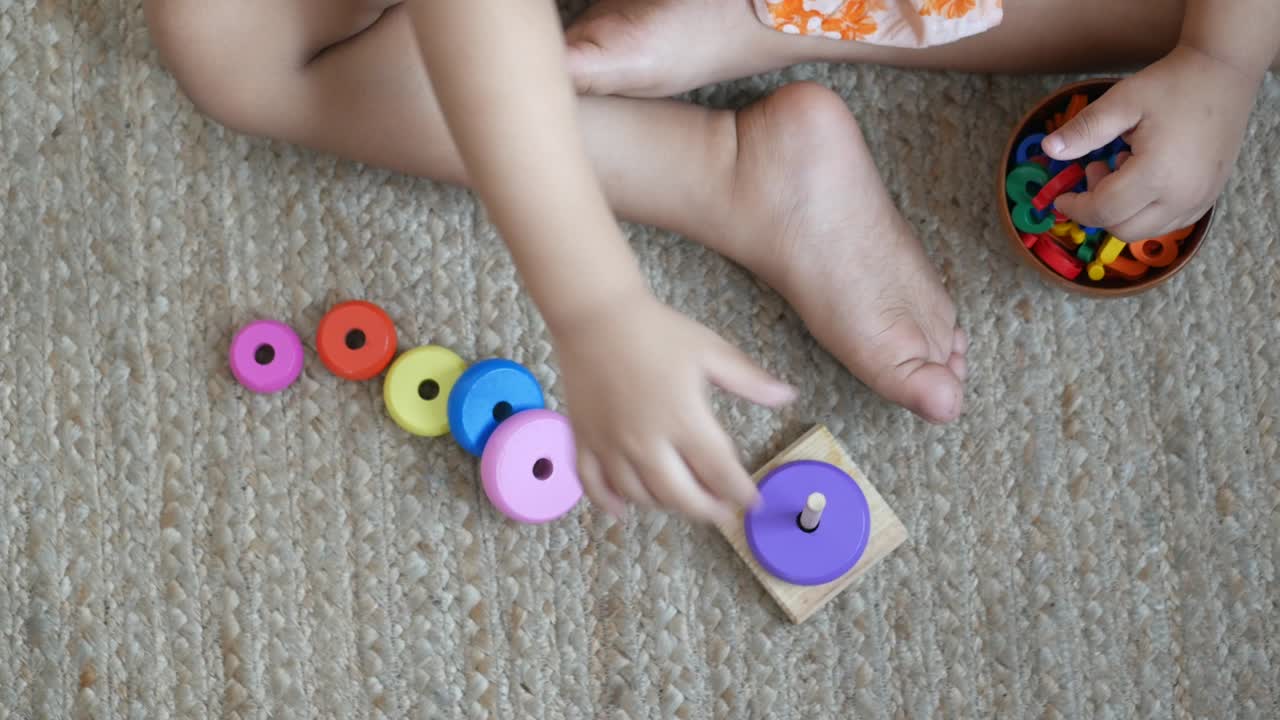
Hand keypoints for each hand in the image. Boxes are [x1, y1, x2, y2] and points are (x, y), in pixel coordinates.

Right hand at [553, 290, 795, 523]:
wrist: (596, 314)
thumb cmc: (656, 330)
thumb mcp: (709, 349)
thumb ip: (748, 379)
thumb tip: (788, 396)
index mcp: (683, 418)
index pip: (719, 471)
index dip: (739, 492)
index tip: (752, 501)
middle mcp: (647, 441)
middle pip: (681, 496)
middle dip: (707, 510)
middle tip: (721, 511)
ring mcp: (611, 444)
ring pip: (640, 495)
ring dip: (665, 506)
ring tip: (682, 500)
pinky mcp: (584, 439)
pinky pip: (593, 484)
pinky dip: (608, 503)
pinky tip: (623, 511)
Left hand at [1043, 45, 1260, 240]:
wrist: (1224, 72)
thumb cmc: (1172, 84)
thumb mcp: (1122, 100)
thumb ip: (1085, 130)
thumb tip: (1050, 150)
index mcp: (1157, 174)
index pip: (1104, 210)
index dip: (1076, 207)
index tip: (1061, 196)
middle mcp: (1183, 196)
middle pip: (1123, 230)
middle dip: (1098, 209)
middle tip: (1097, 169)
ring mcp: (1201, 200)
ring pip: (1146, 231)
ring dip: (1123, 212)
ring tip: (1123, 168)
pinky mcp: (1210, 197)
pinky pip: (1170, 223)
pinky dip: (1146, 212)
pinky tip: (1145, 178)